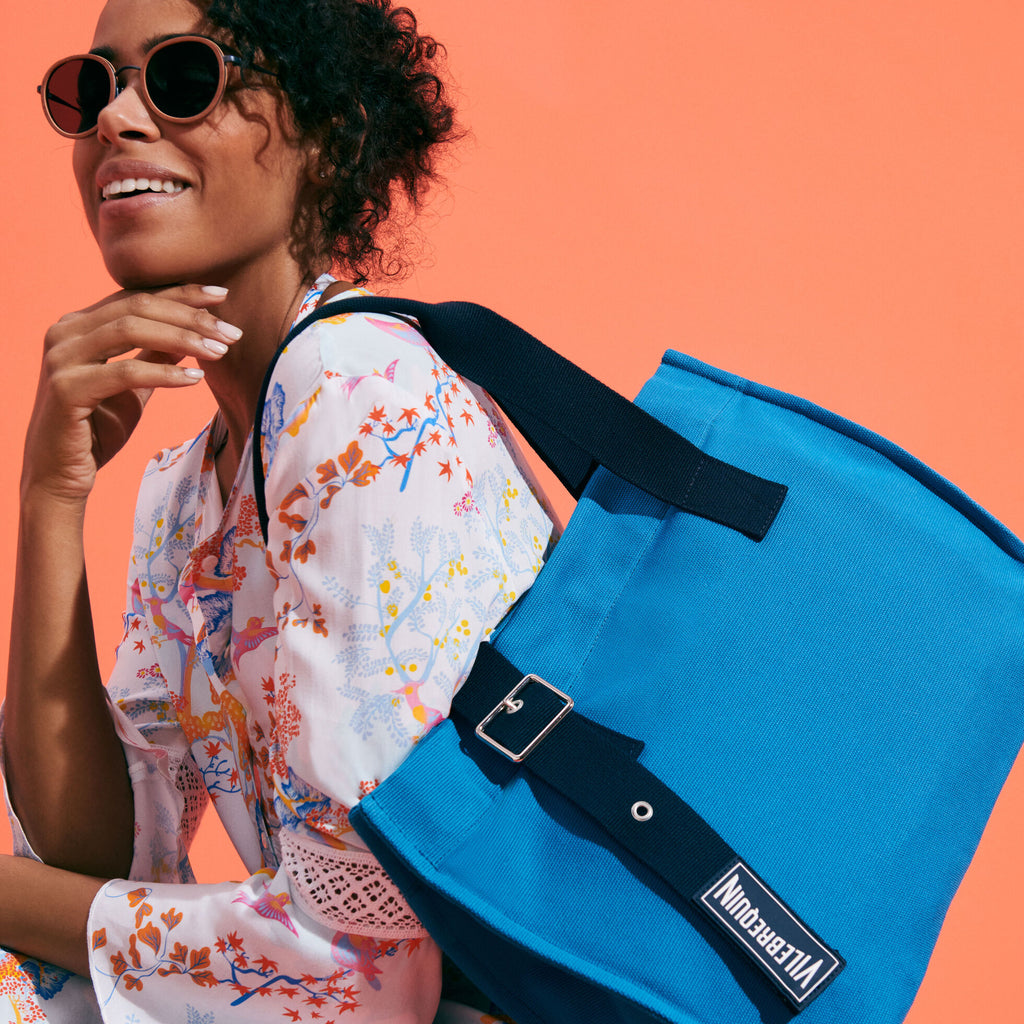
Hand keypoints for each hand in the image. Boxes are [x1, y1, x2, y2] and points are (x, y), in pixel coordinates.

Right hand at [22, 284, 241, 503]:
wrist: (61, 475)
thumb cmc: (97, 429)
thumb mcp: (134, 386)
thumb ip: (154, 354)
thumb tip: (192, 331)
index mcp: (79, 324)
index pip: (136, 295)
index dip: (181, 293)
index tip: (223, 296)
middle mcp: (65, 332)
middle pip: (138, 306)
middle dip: (191, 316)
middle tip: (232, 331)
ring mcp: (62, 357)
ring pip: (131, 330)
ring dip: (183, 338)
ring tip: (220, 351)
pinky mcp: (66, 387)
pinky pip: (125, 372)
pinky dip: (165, 373)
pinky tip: (196, 379)